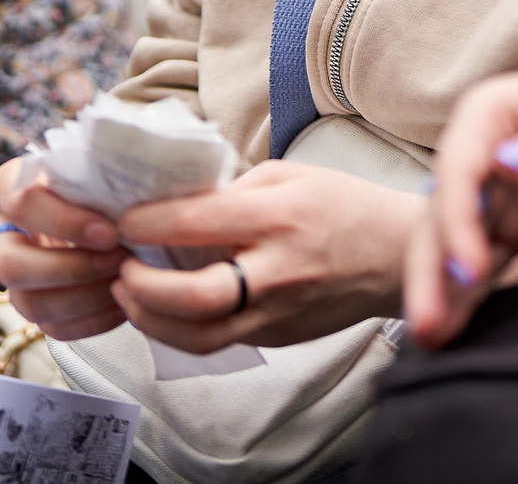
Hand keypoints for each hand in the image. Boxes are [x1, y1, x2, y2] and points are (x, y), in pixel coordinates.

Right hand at [0, 153, 130, 340]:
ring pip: (31, 305)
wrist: (104, 203)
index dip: (66, 223)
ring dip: (87, 297)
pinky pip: (55, 328)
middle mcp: (0, 233)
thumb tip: (131, 202)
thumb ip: (100, 176)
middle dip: (71, 268)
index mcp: (9, 186)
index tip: (110, 232)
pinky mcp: (34, 305)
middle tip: (119, 260)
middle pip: (11, 265)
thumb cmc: (101, 177)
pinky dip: (94, 320)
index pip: (23, 204)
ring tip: (127, 280)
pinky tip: (124, 301)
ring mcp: (13, 275)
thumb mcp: (96, 165)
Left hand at [110, 161, 420, 350]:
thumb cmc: (345, 207)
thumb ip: (233, 190)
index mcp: (278, 218)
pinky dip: (181, 329)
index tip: (123, 220)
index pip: (195, 224)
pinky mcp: (278, 337)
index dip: (146, 224)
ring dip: (150, 319)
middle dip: (141, 286)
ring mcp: (278, 313)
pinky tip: (164, 309)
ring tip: (129, 295)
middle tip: (121, 268)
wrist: (396, 256)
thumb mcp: (290, 176)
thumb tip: (177, 205)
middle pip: (193, 298)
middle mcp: (277, 271)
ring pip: (199, 336)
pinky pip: (219, 341)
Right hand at [402, 61, 517, 348]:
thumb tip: (510, 165)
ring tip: (431, 340)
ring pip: (455, 245)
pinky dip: (469, 297)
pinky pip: (485, 264)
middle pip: (445, 213)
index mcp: (490, 113)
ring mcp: (495, 194)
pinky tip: (453, 332)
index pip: (459, 169)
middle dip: (433, 267)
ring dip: (440, 290)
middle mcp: (480, 153)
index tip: (470, 269)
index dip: (458, 219)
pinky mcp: (515, 227)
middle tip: (428, 323)